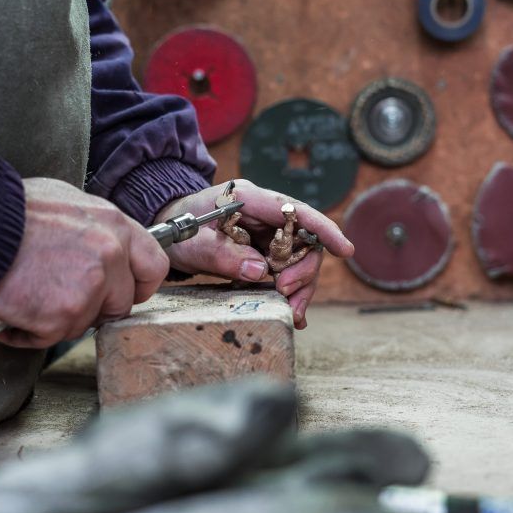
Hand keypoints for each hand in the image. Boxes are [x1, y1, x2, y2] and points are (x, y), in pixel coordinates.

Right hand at [0, 178, 169, 347]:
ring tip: (27, 295)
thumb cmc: (9, 210)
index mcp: (113, 225)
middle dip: (92, 307)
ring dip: (56, 318)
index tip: (122, 292)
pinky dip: (28, 331)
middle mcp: (109, 255)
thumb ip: (93, 228)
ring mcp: (89, 288)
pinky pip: (50, 337)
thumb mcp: (65, 202)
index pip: (153, 266)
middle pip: (120, 303)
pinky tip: (12, 309)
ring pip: (83, 323)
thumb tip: (97, 247)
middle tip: (58, 296)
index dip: (137, 285)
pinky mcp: (62, 315)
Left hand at [154, 180, 353, 328]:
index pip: (294, 210)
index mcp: (250, 199)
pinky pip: (285, 269)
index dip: (323, 229)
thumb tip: (259, 272)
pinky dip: (289, 291)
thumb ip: (222, 255)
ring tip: (292, 312)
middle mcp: (264, 214)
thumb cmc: (178, 227)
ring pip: (298, 258)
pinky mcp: (264, 250)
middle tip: (287, 294)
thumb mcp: (192, 242)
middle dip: (303, 270)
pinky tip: (290, 311)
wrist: (168, 228)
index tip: (345, 250)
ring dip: (300, 286)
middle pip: (303, 239)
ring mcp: (266, 232)